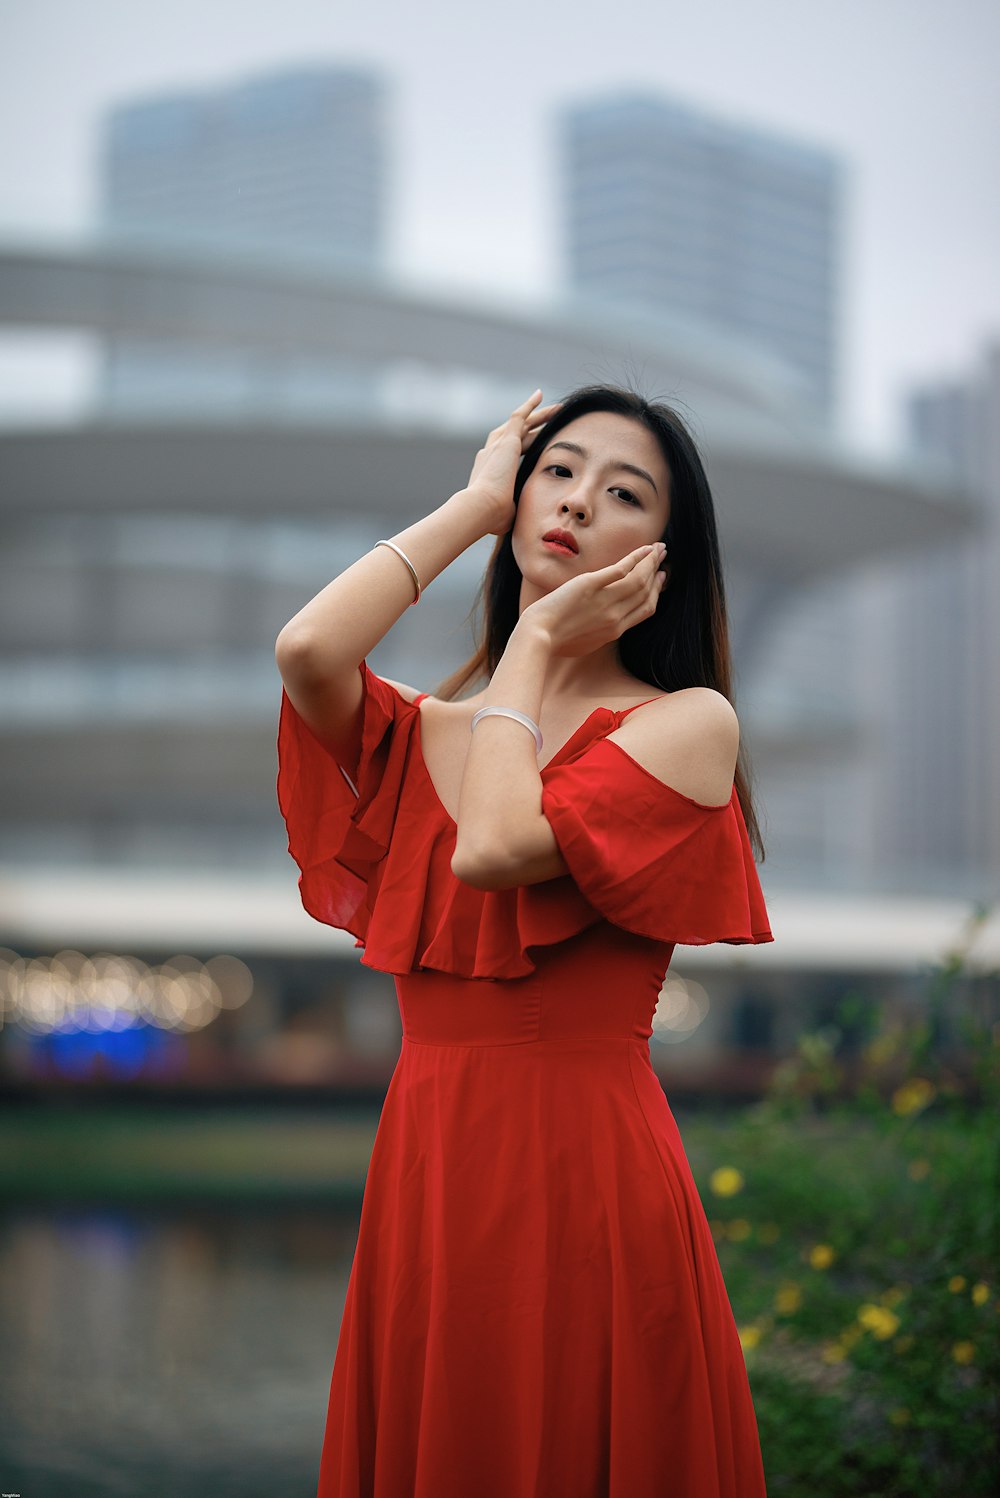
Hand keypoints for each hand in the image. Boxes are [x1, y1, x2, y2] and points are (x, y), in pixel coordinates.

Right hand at [465, 390, 561, 535]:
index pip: (508, 454)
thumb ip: (514, 511)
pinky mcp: (505, 441)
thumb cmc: (492, 517)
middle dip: (531, 428)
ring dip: (537, 415)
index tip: (532, 444)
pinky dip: (529, 406)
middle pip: (514, 435)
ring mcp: (497, 446)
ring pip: (520, 424)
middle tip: (545, 422)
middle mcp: (491, 454)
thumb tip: (522, 520)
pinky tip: (540, 396)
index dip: (521, 447)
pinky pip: (519, 417)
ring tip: (554, 409)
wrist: (481, 508)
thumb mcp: (506, 513)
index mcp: (490, 471)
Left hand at [520, 542, 667, 655]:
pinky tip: (644, 548)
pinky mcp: (590, 585)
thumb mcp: (587, 643)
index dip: (657, 591)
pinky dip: (636, 558)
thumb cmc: (556, 641)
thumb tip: (607, 623)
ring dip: (651, 561)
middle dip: (657, 571)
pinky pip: (620, 570)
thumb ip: (602, 632)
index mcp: (616, 630)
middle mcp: (615, 616)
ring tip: (658, 547)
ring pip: (638, 579)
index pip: (646, 608)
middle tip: (662, 556)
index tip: (660, 578)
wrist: (538, 636)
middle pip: (646, 591)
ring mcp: (604, 600)